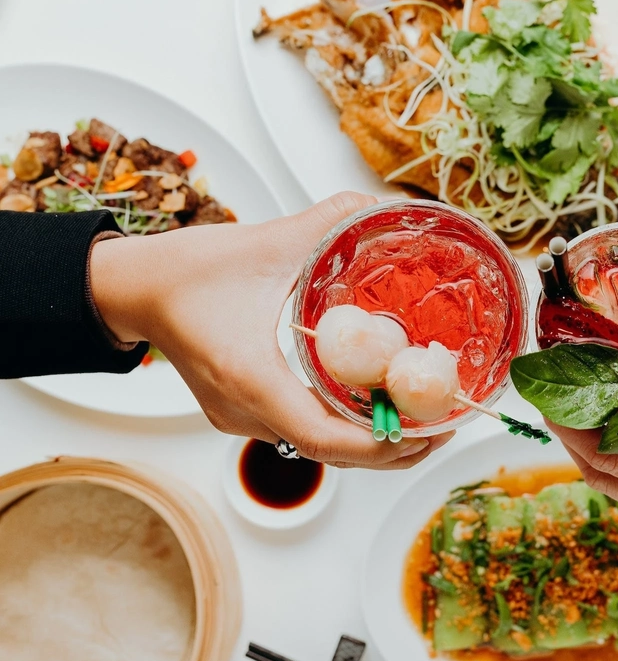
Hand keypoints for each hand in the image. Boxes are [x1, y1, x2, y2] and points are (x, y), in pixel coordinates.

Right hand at [89, 192, 453, 468]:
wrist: (132, 289)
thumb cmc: (185, 272)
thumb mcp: (266, 241)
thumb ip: (331, 221)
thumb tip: (384, 207)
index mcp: (249, 376)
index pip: (321, 436)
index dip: (377, 444)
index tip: (422, 433)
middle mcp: (244, 410)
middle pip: (329, 453)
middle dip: (391, 450)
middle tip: (441, 430)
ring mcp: (240, 418)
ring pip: (317, 448)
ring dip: (369, 442)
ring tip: (419, 420)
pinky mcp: (241, 413)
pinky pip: (301, 432)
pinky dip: (343, 427)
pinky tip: (373, 405)